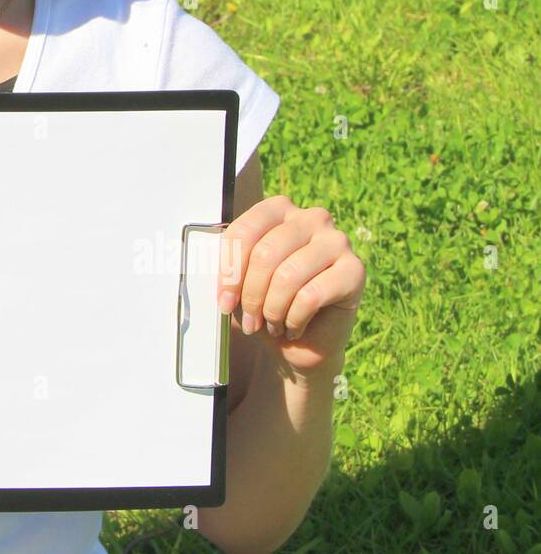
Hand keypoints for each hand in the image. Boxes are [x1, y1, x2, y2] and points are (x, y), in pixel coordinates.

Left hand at [218, 196, 365, 379]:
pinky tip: (293, 327)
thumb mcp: (240, 282)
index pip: (244, 230)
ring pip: (288, 275)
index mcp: (279, 210)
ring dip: (272, 310)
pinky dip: (294, 319)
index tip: (222, 301)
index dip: (229, 270)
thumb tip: (198, 262)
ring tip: (271, 324)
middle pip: (265, 253)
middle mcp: (311, 218)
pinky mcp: (354, 271)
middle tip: (249, 321)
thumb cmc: (266, 305)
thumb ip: (226, 266)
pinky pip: (311, 295)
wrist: (302, 343)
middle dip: (250, 295)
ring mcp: (337, 241)